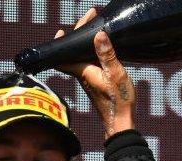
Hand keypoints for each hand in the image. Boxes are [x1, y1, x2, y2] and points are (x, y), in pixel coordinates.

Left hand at [56, 8, 135, 138]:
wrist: (119, 119)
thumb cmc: (117, 100)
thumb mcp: (115, 74)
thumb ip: (107, 54)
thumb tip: (98, 35)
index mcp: (83, 69)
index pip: (64, 52)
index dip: (62, 40)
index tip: (67, 28)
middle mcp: (82, 73)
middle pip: (73, 50)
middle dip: (79, 34)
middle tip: (91, 19)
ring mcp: (88, 78)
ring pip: (80, 56)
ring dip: (86, 43)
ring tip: (96, 30)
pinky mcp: (95, 82)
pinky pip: (88, 63)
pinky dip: (91, 52)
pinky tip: (101, 50)